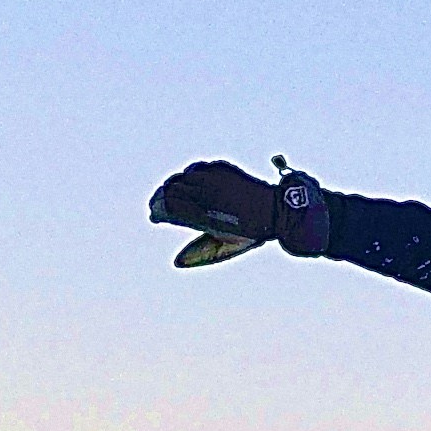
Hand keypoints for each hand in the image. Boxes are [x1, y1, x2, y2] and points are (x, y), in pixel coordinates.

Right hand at [150, 158, 290, 265]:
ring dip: (173, 185)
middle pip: (171, 189)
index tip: (154, 216)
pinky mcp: (222, 168)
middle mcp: (205, 191)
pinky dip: (189, 176)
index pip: (169, 206)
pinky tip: (189, 184)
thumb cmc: (252, 233)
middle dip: (160, 197)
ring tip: (170, 194)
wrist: (276, 209)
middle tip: (158, 206)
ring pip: (182, 177)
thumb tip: (176, 262)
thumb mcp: (226, 248)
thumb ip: (200, 254)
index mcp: (203, 212)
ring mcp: (214, 177)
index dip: (158, 210)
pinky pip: (197, 169)